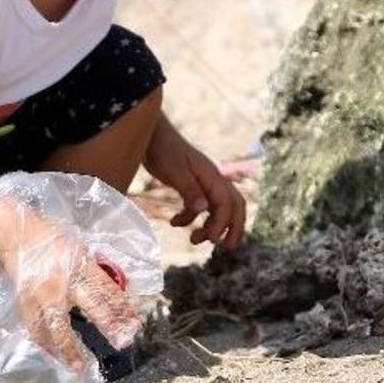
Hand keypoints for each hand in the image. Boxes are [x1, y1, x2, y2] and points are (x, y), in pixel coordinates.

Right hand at [0, 205, 141, 371]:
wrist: (15, 236)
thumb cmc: (50, 241)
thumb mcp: (78, 249)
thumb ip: (93, 271)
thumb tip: (114, 295)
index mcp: (78, 263)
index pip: (105, 288)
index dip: (121, 307)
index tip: (134, 324)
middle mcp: (61, 280)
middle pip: (89, 306)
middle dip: (108, 325)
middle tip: (122, 342)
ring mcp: (41, 294)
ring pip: (56, 326)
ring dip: (69, 349)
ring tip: (80, 367)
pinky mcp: (25, 303)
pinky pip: (36, 329)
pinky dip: (46, 345)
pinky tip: (56, 357)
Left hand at [144, 117, 245, 250]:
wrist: (150, 134)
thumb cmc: (162, 149)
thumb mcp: (174, 170)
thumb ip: (189, 190)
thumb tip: (204, 210)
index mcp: (211, 175)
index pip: (227, 203)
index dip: (222, 223)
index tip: (210, 239)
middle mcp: (211, 179)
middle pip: (233, 206)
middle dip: (233, 228)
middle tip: (227, 248)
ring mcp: (201, 182)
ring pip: (216, 208)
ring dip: (210, 226)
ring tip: (195, 240)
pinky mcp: (188, 185)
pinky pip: (196, 206)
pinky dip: (189, 218)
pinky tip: (174, 223)